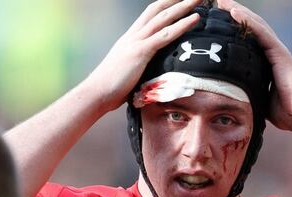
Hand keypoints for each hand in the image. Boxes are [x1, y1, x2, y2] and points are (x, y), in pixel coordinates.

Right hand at [85, 0, 202, 113]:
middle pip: (158, 9)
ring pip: (164, 18)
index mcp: (130, 38)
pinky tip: (195, 19)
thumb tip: (153, 72)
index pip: (150, 14)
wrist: (96, 92)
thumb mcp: (128, 70)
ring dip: (184, 6)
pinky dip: (182, 25)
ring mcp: (137, 42)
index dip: (165, 5)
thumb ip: (140, 65)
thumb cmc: (111, 87)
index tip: (179, 0)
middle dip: (177, 0)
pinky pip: (165, 35)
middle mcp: (133, 35)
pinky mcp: (140, 52)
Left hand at [217, 0, 291, 133]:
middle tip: (216, 2)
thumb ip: (247, 93)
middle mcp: (272, 52)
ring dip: (237, 11)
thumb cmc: (285, 113)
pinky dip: (248, 21)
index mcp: (266, 62)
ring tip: (221, 1)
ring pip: (255, 25)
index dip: (233, 27)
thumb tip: (229, 98)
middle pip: (250, 27)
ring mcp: (277, 50)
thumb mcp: (259, 99)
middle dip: (233, 13)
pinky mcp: (280, 53)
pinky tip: (234, 12)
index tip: (216, 20)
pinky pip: (261, 33)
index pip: (247, 39)